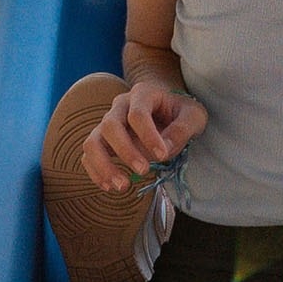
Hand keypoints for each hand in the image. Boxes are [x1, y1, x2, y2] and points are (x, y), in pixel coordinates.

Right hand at [81, 78, 206, 190]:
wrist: (167, 109)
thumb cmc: (181, 112)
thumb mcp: (193, 116)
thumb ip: (183, 129)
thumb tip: (165, 150)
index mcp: (143, 94)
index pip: (137, 114)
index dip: (148, 136)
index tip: (163, 156)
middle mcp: (120, 106)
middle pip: (110, 125)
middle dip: (125, 151)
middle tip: (143, 171)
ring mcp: (107, 123)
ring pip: (92, 142)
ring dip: (104, 166)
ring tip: (122, 186)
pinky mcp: (102, 141)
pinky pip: (89, 156)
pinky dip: (96, 173)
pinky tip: (110, 187)